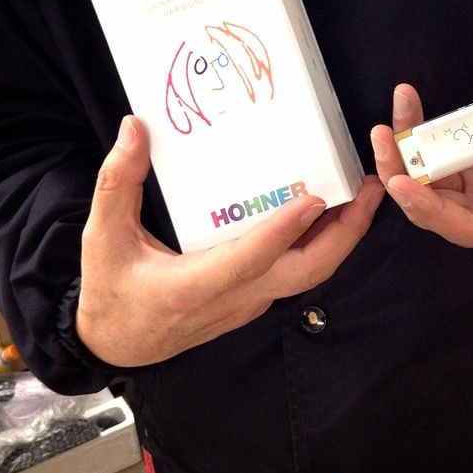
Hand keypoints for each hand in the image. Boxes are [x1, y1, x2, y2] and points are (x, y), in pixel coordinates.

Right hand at [78, 116, 383, 365]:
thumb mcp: (102, 236)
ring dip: (342, 236)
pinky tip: (330, 213)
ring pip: (309, 274)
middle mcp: (234, 298)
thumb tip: (134, 128)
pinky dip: (322, 244)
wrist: (119, 343)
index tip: (314, 199)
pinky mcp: (255, 300)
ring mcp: (250, 302)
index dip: (283, 230)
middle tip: (370, 189)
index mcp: (195, 285)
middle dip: (345, 232)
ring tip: (364, 194)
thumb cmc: (112, 291)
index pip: (250, 258)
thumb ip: (117, 182)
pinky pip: (298, 273)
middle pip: (305, 272)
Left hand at [370, 42, 472, 249]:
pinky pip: (442, 159)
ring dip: (406, 153)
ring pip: (432, 182)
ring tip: (391, 117)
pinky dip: (423, 140)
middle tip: (383, 137)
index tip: (402, 185)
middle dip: (403, 176)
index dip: (433, 211)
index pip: (470, 228)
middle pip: (435, 207)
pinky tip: (408, 111)